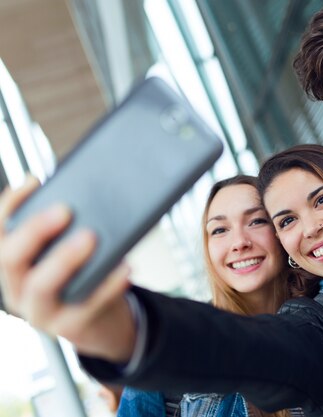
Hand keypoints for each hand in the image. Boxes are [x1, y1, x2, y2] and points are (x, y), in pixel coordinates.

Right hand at [0, 177, 135, 361]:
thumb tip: (92, 190)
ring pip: (41, 286)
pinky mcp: (70, 327)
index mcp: (12, 265)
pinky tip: (125, 266)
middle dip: (34, 231)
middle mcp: (17, 289)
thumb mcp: (66, 253)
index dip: (9, 205)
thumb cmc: (83, 277)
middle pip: (9, 259)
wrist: (101, 325)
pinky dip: (108, 284)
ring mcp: (41, 312)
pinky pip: (87, 305)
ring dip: (64, 259)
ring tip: (90, 237)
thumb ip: (69, 230)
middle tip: (64, 210)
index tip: (36, 180)